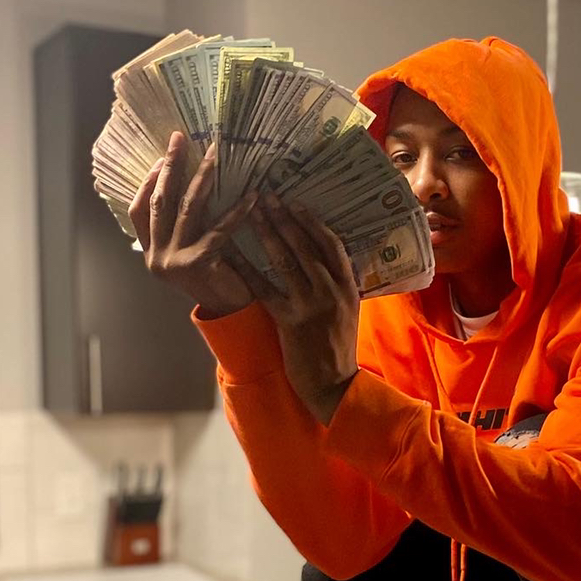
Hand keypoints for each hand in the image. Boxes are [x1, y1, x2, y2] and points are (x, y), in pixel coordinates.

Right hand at [129, 132, 264, 317]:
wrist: (232, 314)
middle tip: (180, 139)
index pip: (139, 210)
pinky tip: (250, 196)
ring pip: (187, 209)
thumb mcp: (190, 250)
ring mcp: (174, 261)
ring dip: (203, 179)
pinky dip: (236, 211)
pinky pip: (218, 229)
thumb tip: (182, 179)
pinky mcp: (198, 264)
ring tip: (215, 156)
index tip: (163, 157)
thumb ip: (180, 226)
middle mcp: (156, 257)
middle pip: (161, 202)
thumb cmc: (215, 279)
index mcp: (150, 253)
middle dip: (171, 167)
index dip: (150, 181)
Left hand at [246, 193, 360, 425]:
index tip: (297, 203)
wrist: (334, 385)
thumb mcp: (348, 312)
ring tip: (252, 212)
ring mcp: (311, 305)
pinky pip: (264, 288)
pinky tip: (231, 253)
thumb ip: (338, 285)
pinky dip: (246, 268)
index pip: (332, 245)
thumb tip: (324, 257)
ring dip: (267, 233)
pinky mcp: (289, 321)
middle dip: (285, 219)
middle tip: (268, 196)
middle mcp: (331, 292)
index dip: (313, 222)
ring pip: (286, 260)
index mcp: (349, 287)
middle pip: (306, 246)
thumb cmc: (338, 348)